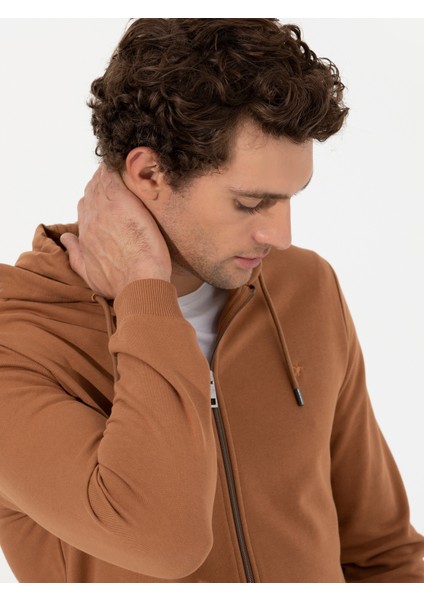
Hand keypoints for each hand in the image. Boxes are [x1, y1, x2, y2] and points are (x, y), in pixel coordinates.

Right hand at [61, 165, 171, 298]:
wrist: (138, 283)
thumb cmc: (119, 283)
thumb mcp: (89, 274)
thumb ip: (75, 255)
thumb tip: (65, 240)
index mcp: (84, 233)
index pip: (86, 206)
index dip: (98, 199)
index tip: (111, 198)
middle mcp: (90, 218)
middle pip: (93, 190)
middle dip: (105, 184)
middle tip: (123, 180)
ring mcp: (104, 209)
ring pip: (103, 180)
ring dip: (113, 174)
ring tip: (128, 169)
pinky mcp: (121, 202)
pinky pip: (114, 175)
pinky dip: (121, 168)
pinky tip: (132, 164)